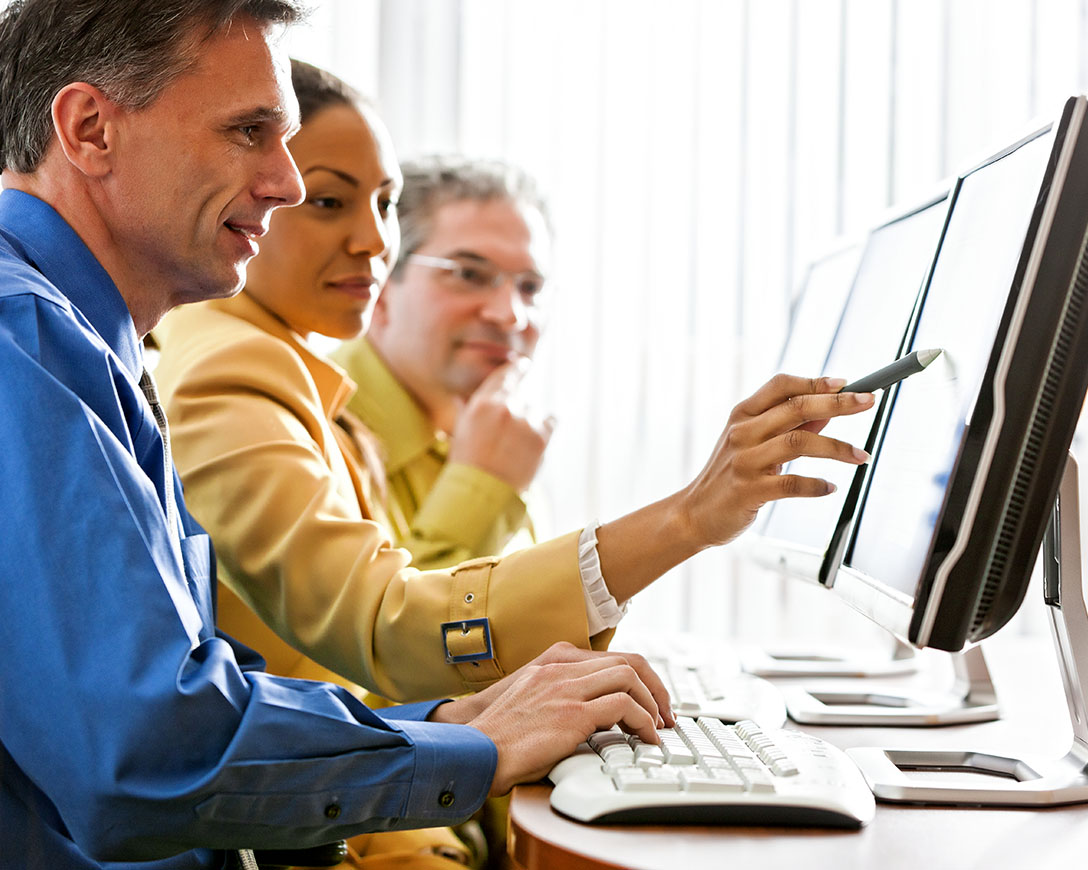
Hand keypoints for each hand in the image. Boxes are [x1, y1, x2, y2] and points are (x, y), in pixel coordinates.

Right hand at [430, 642, 670, 795]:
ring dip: (652, 704)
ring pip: (629, 677)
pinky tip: (644, 738)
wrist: (473, 749)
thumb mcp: (532, 701)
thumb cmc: (499, 735)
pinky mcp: (571, 714)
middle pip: (629, 662)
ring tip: (657, 728)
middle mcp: (562, 668)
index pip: (613, 657)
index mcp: (554, 661)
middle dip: (656, 689)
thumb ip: (562, 695)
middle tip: (666, 716)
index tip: (652, 703)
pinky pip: (622, 707)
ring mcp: (566, 688)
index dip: (641, 679)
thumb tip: (597, 716)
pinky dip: (642, 722)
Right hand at [448, 358, 554, 492]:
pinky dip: (544, 429)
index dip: (517, 369)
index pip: (506, 374)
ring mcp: (525, 421)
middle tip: (508, 433)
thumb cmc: (467, 465)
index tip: (523, 366)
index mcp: (482, 403)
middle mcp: (504, 407)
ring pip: (534, 410)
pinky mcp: (541, 437)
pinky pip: (549, 421)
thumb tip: (465, 395)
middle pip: (520, 397)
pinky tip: (531, 445)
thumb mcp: (461, 432)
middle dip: (517, 411)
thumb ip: (468, 409)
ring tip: (515, 447)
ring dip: (529, 422)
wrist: (482, 494)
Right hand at [677, 374, 873, 548]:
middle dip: (838, 404)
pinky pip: (791, 484)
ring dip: (837, 447)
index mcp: (742, 415)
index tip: (846, 383)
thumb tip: (828, 412)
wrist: (694, 514)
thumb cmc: (728, 477)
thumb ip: (787, 427)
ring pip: (799, 442)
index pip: (781, 386)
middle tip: (868, 402)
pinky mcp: (749, 491)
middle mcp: (742, 433)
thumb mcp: (752, 445)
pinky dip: (816, 485)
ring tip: (862, 455)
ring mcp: (745, 461)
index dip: (815, 382)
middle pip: (797, 408)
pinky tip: (830, 487)